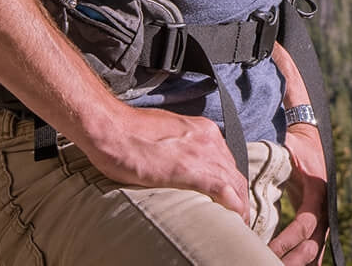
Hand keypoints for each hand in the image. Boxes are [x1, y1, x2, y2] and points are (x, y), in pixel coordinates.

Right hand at [79, 105, 248, 221]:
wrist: (112, 128)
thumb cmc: (129, 133)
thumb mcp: (166, 135)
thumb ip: (182, 147)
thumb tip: (183, 164)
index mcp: (203, 130)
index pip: (227, 162)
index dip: (232, 183)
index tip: (231, 199)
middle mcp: (209, 138)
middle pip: (235, 174)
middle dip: (240, 197)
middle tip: (239, 218)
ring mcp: (202, 152)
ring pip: (234, 183)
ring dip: (239, 206)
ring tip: (238, 224)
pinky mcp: (190, 169)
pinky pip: (222, 190)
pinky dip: (232, 207)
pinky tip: (235, 220)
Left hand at [269, 122, 327, 264]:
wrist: (310, 139)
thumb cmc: (294, 144)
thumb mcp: (284, 147)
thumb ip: (272, 153)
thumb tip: (250, 156)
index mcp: (317, 189)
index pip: (306, 223)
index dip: (289, 240)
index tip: (270, 249)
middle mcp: (324, 204)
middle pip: (314, 241)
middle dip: (295, 258)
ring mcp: (324, 212)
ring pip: (317, 245)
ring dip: (302, 262)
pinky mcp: (319, 217)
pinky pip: (315, 241)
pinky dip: (307, 258)